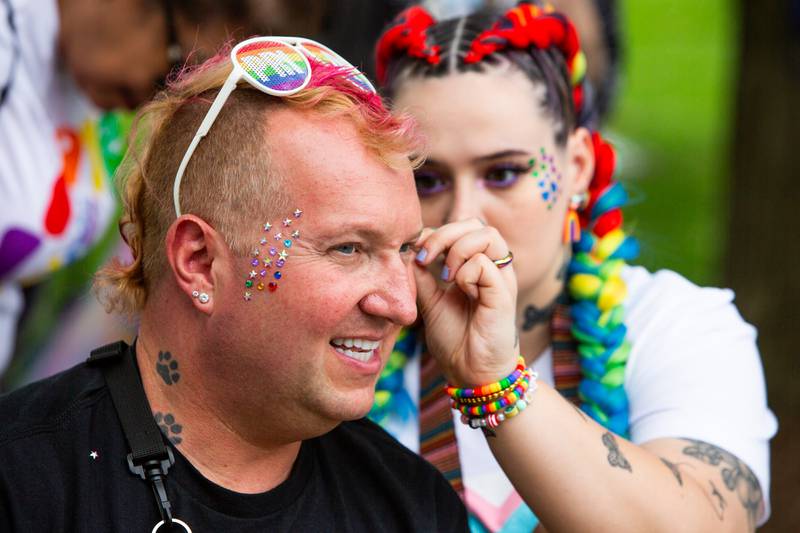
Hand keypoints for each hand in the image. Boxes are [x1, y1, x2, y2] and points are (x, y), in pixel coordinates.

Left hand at [414, 219, 518, 386]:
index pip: (461, 228)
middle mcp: (492, 268)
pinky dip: (465, 273)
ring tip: (445, 275)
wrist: (469, 372)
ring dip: (458, 249)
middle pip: (476, 224)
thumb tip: (408, 253)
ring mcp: (500, 279)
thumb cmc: (455, 339)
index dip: (436, 233)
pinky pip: (485, 264)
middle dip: (444, 234)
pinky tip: (461, 291)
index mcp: (476, 266)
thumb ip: (422, 277)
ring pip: (487, 235)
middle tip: (427, 257)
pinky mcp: (504, 294)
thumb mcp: (430, 302)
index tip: (416, 254)